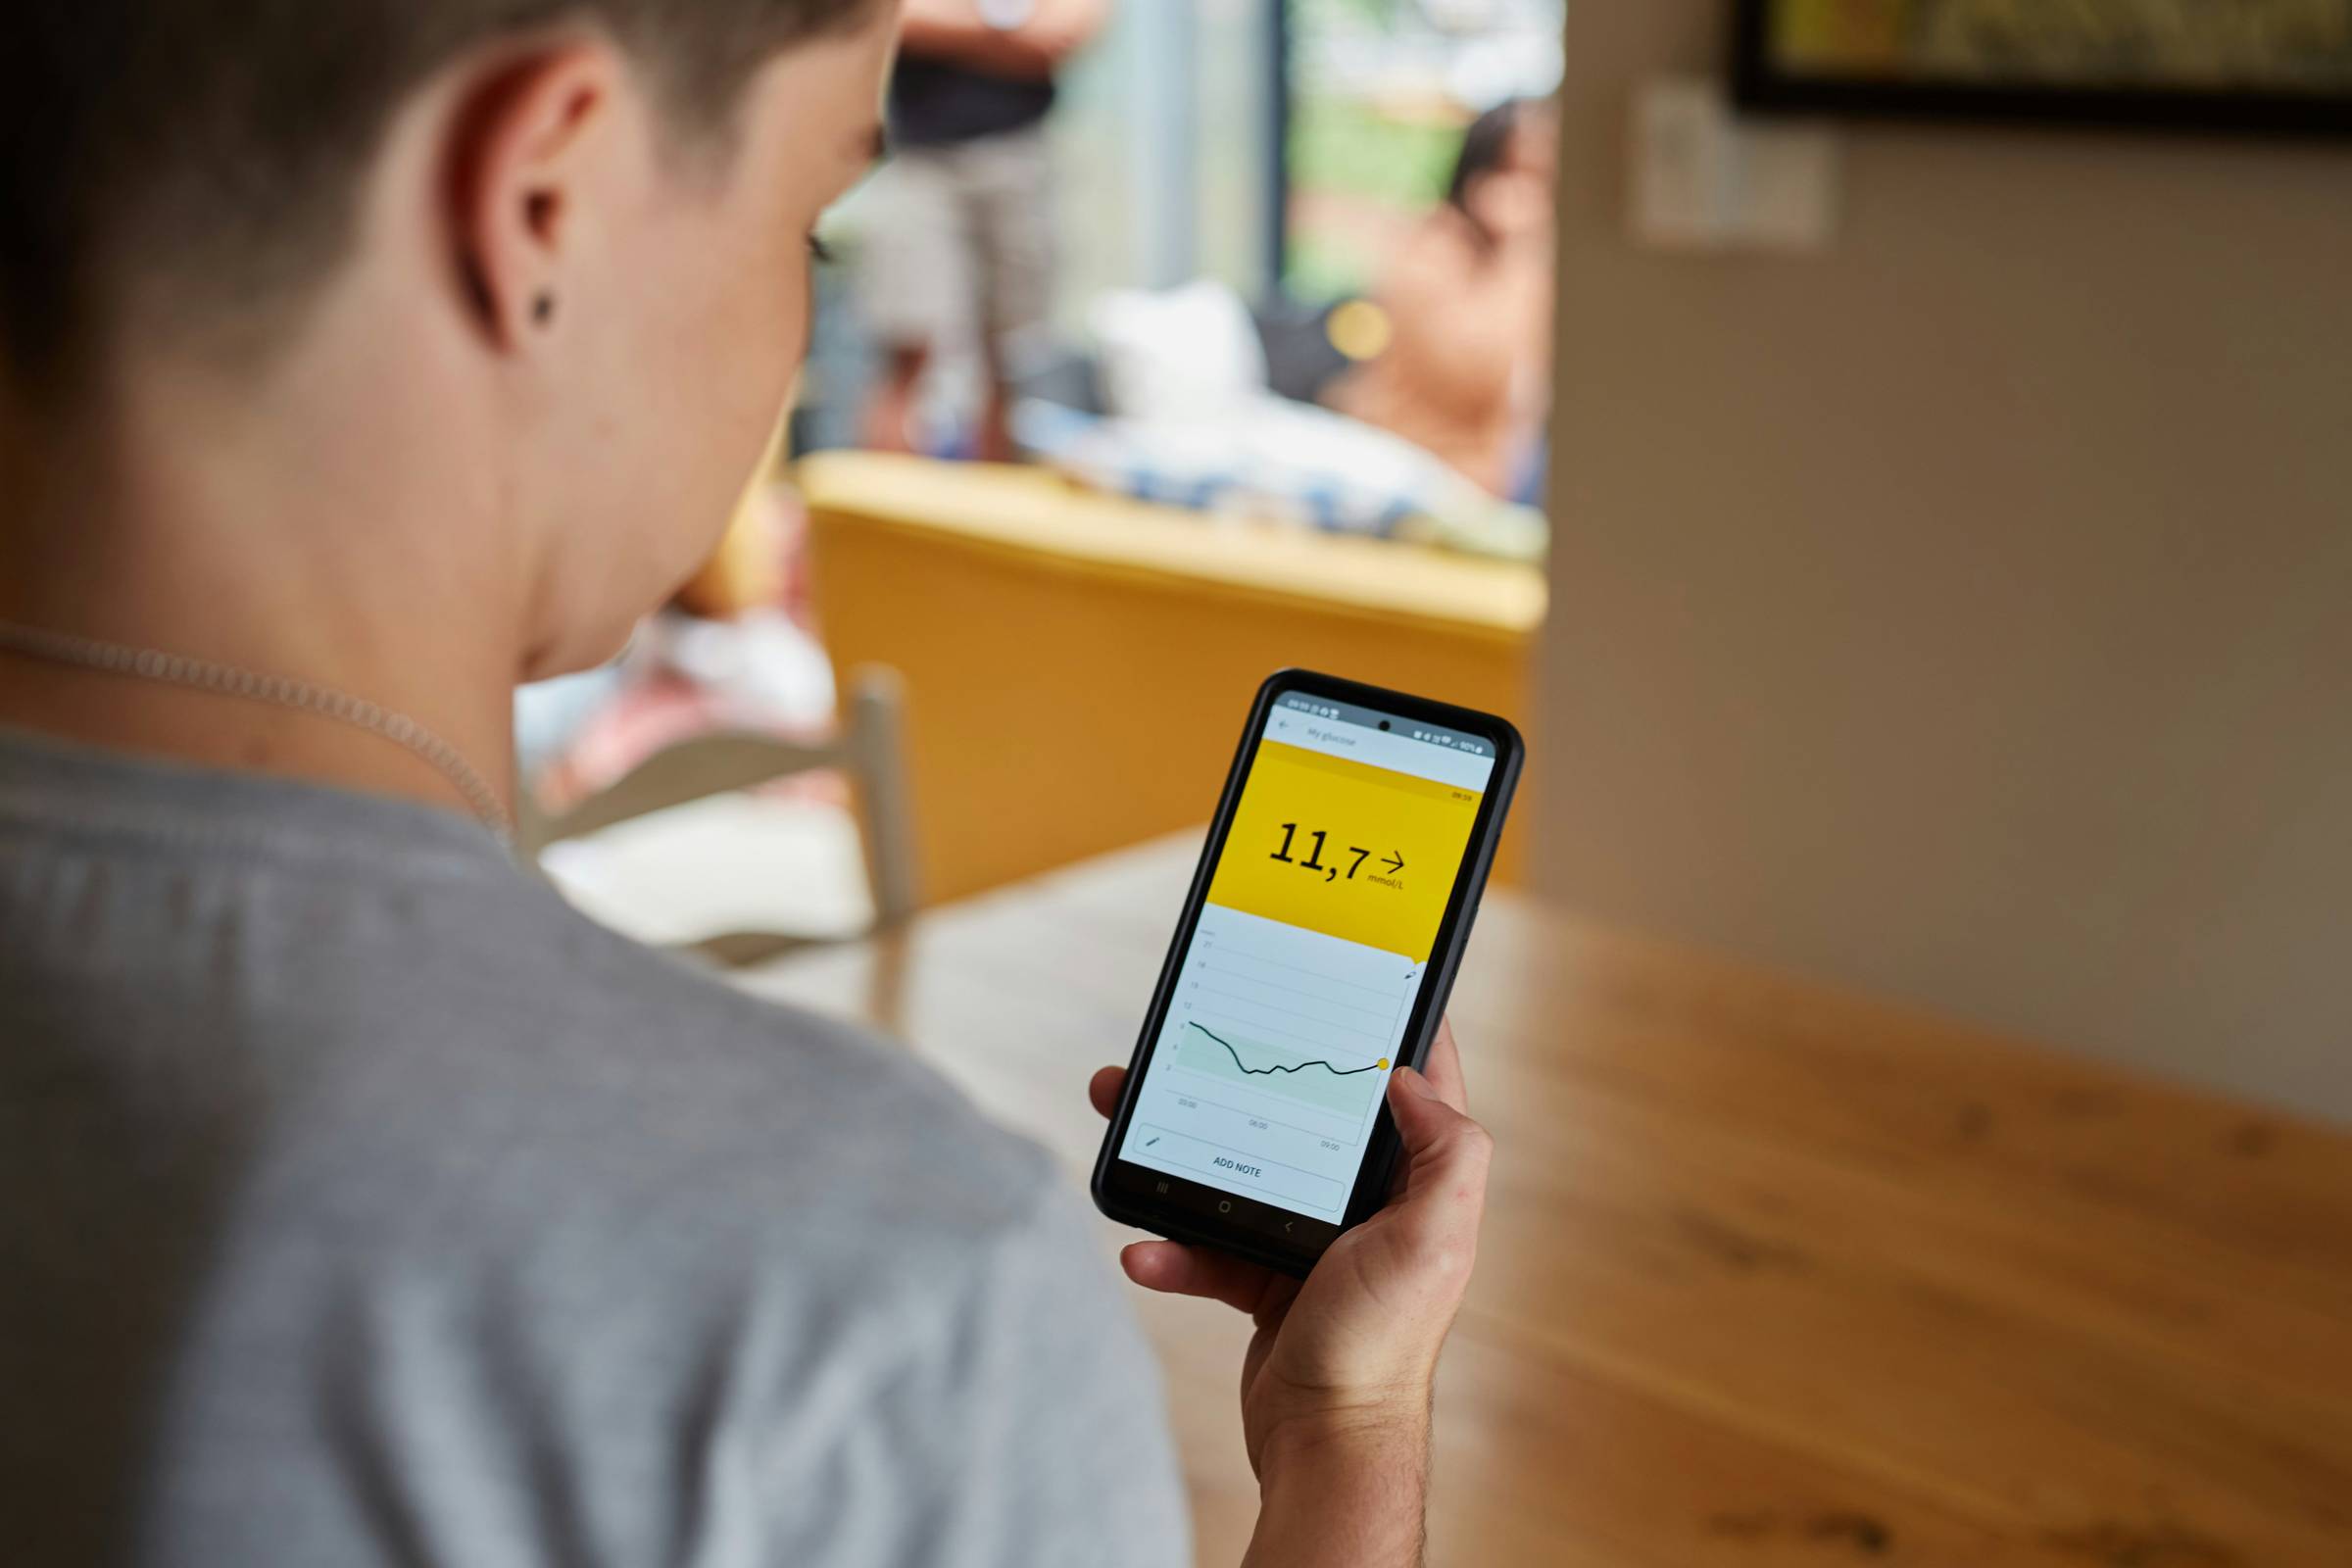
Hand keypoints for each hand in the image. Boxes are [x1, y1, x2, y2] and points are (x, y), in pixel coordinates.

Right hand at [1086, 1019, 1491, 1476]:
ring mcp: (1311, 1235)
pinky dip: (1171, 1245)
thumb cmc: (1383, 1345)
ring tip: (1125, 1112)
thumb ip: (1448, 1151)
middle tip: (1192, 1037)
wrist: (1325, 1441)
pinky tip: (1142, 1250)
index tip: (1349, 976)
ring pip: (1237, 1163)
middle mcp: (1366, 1199)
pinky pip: (1205, 1243)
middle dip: (1242, 1070)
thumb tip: (1411, 1076)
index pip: (1415, 1079)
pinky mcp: (1263, 1275)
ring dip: (1180, 1145)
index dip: (1391, 1024)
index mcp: (1413, 1179)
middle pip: (1299, 1107)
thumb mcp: (1435, 1239)